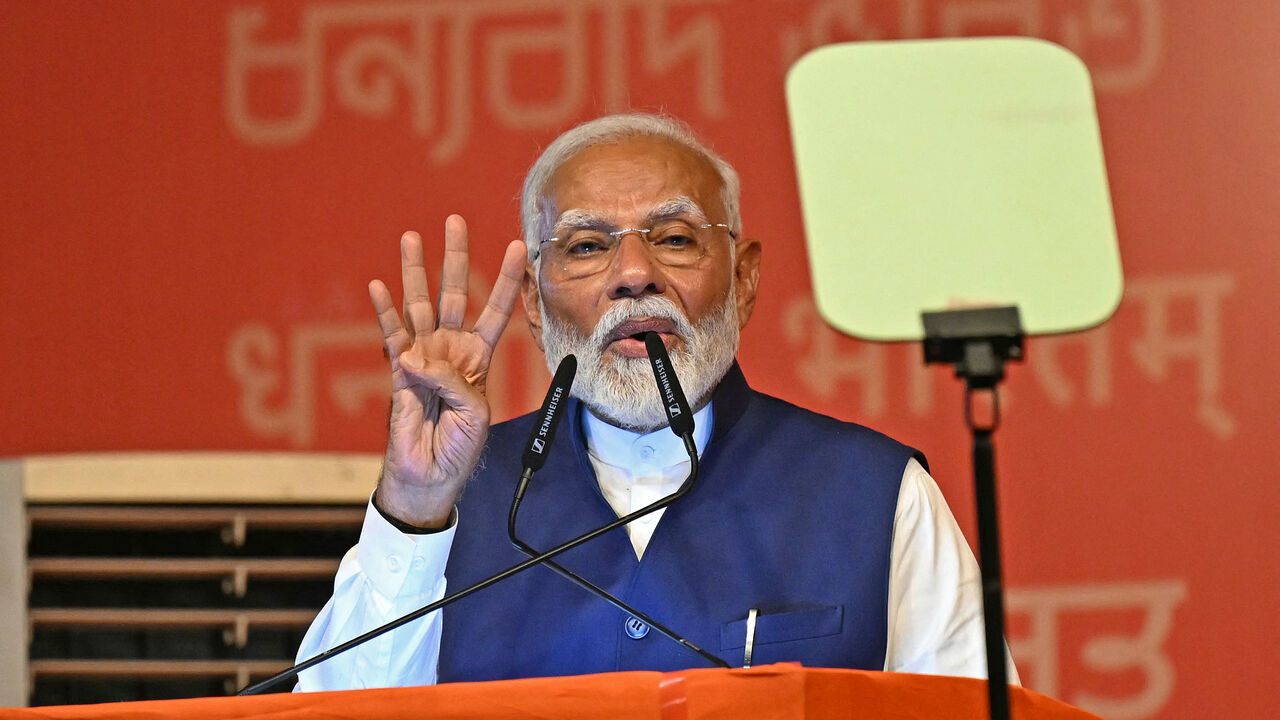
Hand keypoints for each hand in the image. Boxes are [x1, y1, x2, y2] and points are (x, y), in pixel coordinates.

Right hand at [369, 215, 526, 527]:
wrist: (431, 474)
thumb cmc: (461, 446)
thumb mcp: (476, 412)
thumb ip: (451, 381)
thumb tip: (416, 358)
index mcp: (479, 358)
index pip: (496, 310)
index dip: (506, 280)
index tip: (518, 248)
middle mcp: (451, 349)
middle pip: (455, 293)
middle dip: (456, 257)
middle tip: (456, 221)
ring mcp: (423, 356)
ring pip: (420, 304)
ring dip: (416, 271)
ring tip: (411, 237)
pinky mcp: (398, 370)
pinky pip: (390, 335)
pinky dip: (384, 311)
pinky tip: (379, 285)